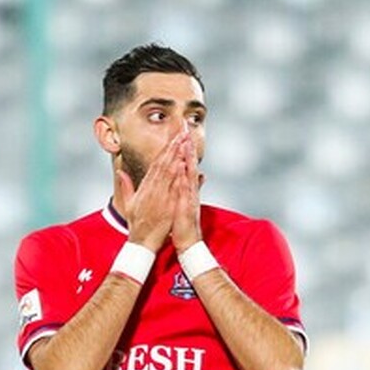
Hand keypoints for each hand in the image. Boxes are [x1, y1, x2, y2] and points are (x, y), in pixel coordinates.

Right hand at [119, 131, 188, 251]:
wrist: (141, 242)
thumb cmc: (137, 224)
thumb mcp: (130, 203)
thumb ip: (126, 186)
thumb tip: (120, 172)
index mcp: (146, 187)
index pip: (157, 164)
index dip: (166, 150)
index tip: (173, 138)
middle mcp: (152, 188)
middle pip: (163, 163)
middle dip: (173, 146)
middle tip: (181, 132)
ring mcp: (158, 196)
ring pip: (168, 171)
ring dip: (176, 155)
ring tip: (183, 141)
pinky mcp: (164, 204)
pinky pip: (171, 187)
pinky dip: (176, 175)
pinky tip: (182, 163)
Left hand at [171, 135, 203, 253]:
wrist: (189, 243)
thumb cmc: (182, 224)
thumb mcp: (181, 204)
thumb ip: (181, 189)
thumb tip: (179, 178)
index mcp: (185, 188)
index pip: (183, 163)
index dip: (181, 147)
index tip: (179, 132)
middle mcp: (189, 189)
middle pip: (188, 163)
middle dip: (186, 144)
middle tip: (185, 127)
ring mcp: (190, 196)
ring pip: (189, 172)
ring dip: (188, 156)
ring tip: (185, 140)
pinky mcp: (187, 205)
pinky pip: (186, 188)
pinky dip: (185, 177)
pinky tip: (183, 166)